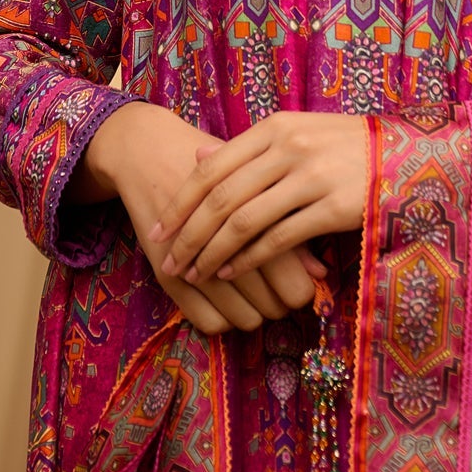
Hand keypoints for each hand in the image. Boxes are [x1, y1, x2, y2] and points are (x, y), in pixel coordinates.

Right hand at [78, 102, 326, 334]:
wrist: (150, 150)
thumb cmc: (217, 166)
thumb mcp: (257, 184)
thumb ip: (291, 224)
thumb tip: (321, 274)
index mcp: (256, 208)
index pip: (292, 279)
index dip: (302, 289)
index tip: (304, 284)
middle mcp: (224, 240)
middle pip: (271, 302)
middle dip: (281, 304)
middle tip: (282, 297)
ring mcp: (195, 258)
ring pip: (243, 317)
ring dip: (254, 315)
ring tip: (257, 301)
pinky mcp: (167, 272)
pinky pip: (208, 321)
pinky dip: (224, 320)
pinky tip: (229, 303)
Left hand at [149, 111, 367, 285]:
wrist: (408, 154)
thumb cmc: (346, 147)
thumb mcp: (296, 133)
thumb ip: (248, 149)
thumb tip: (197, 156)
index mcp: (276, 128)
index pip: (213, 167)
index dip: (180, 202)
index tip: (159, 228)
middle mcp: (290, 148)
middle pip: (222, 197)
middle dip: (189, 233)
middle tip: (169, 260)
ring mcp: (313, 177)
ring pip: (245, 221)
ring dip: (213, 252)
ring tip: (195, 273)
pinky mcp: (334, 208)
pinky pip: (279, 239)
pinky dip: (249, 259)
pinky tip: (232, 272)